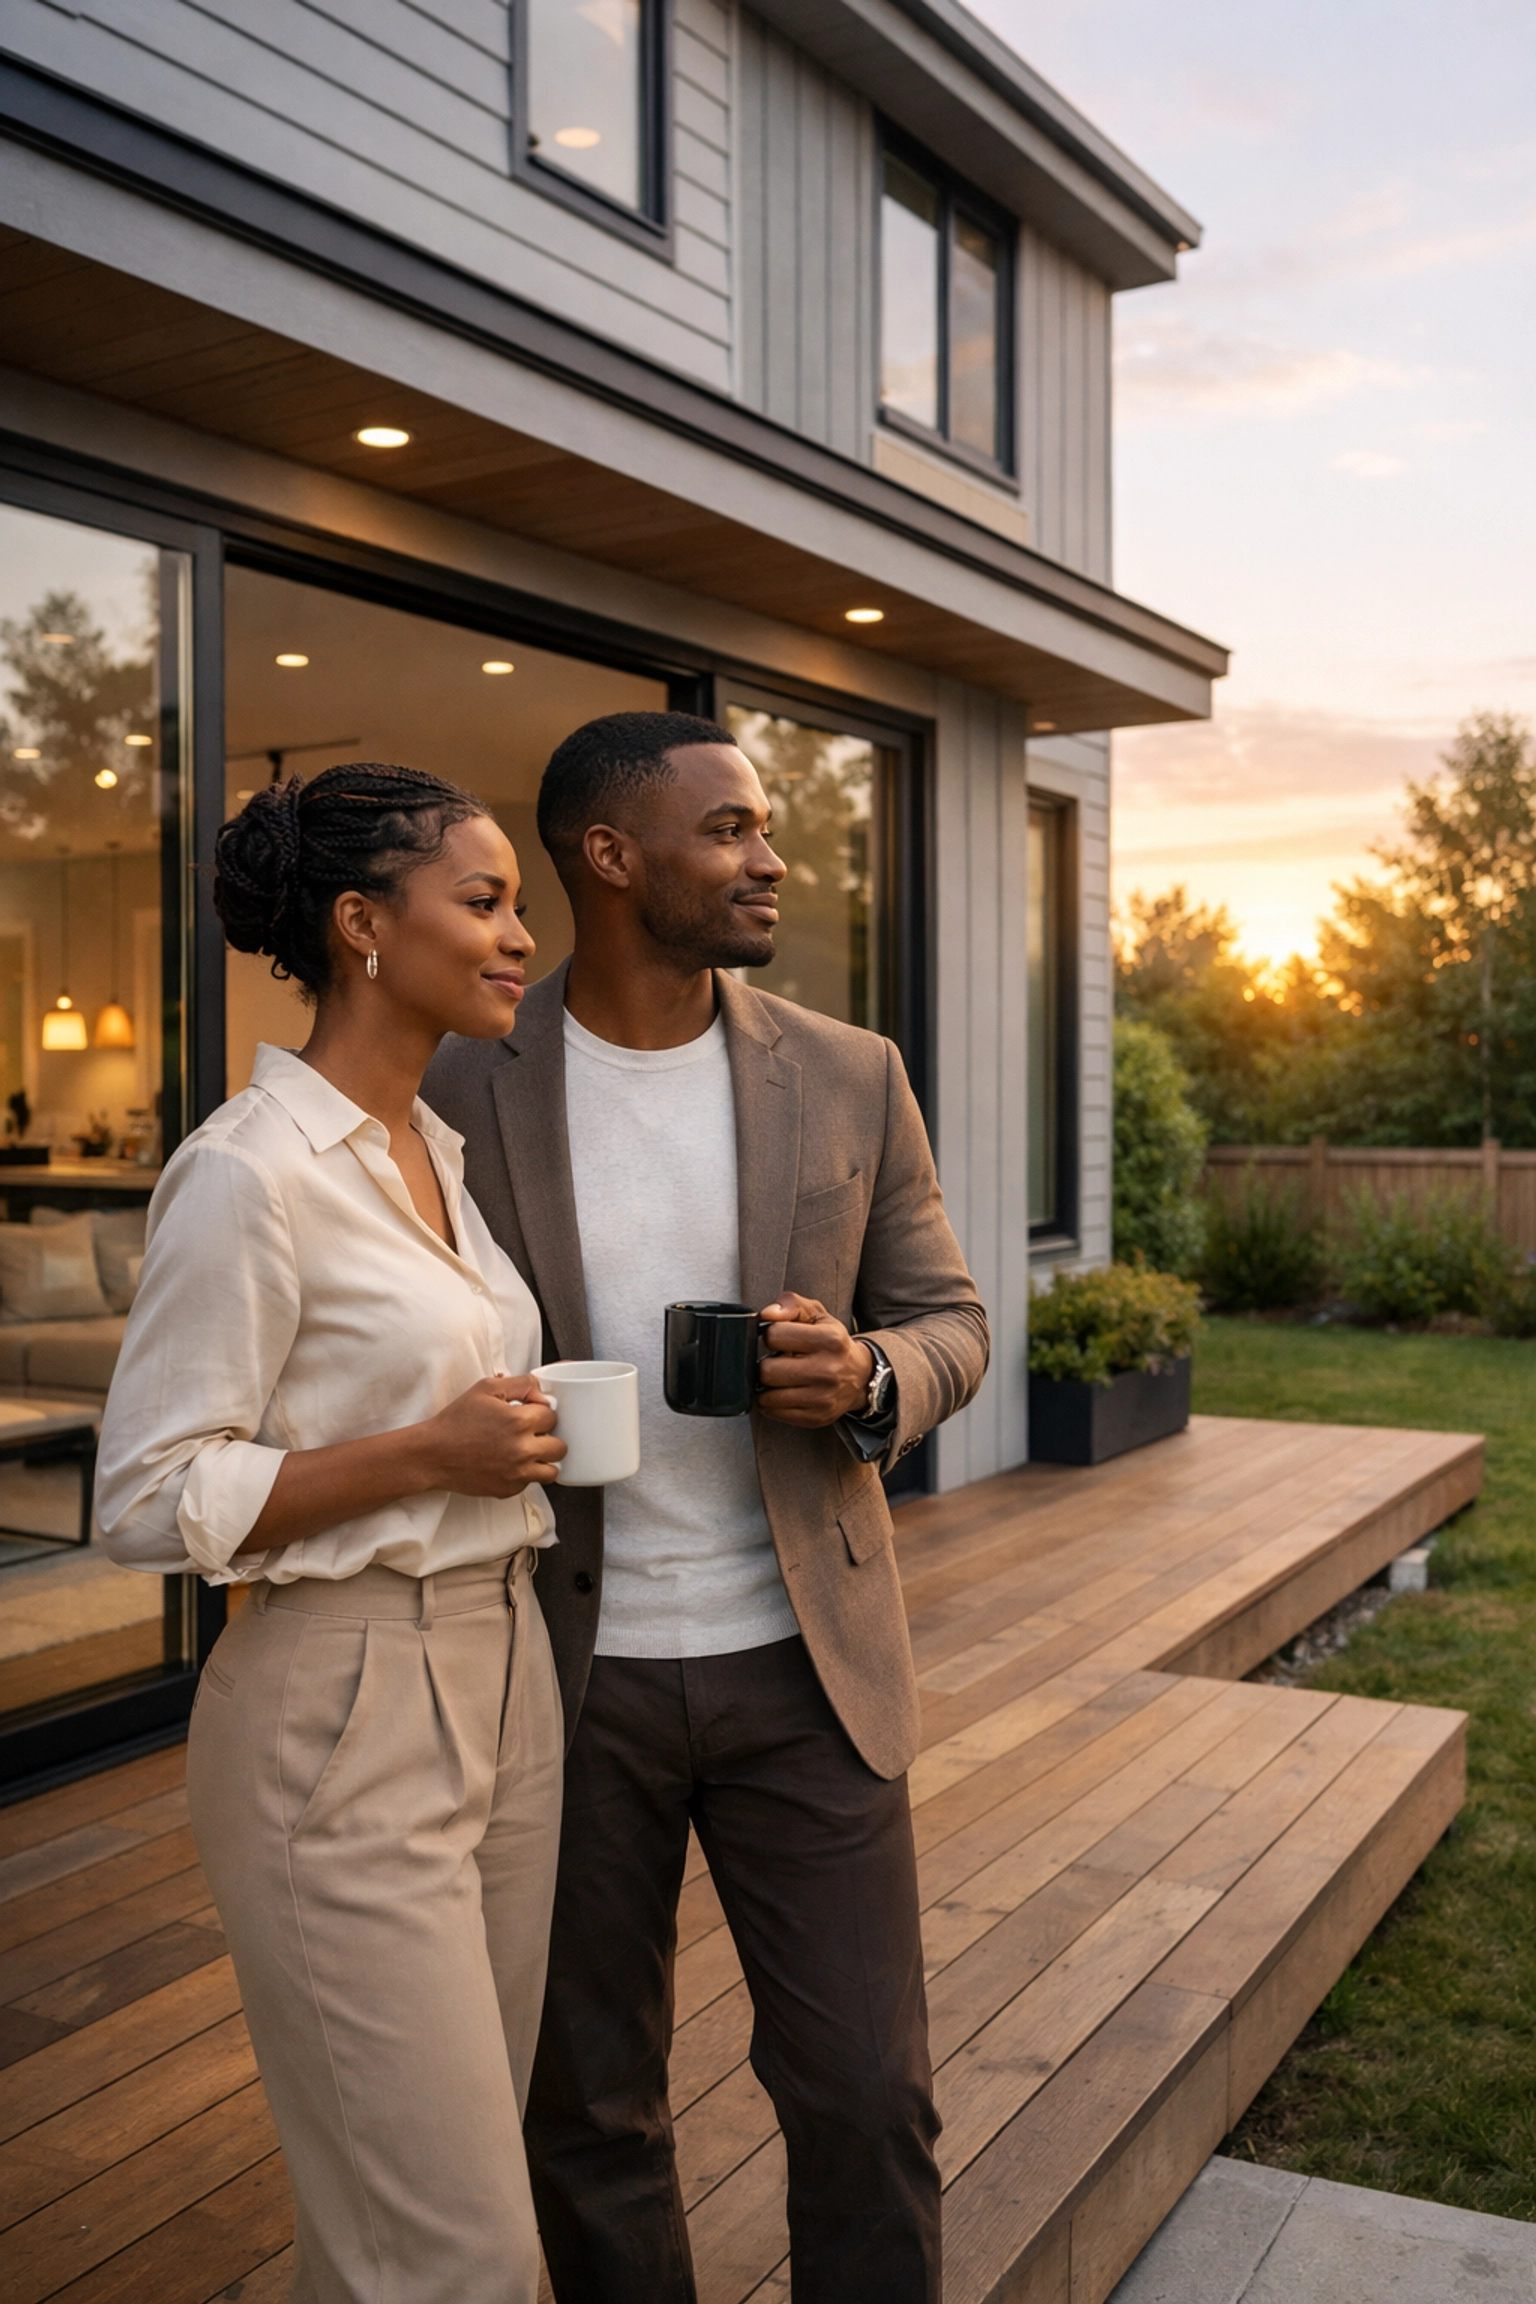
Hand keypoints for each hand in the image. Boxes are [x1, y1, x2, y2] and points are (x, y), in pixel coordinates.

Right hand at [418, 1375, 564, 1496]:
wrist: (433, 1455)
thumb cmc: (456, 1422)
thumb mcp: (486, 1388)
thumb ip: (521, 1384)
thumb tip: (542, 1394)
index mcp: (518, 1422)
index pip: (553, 1417)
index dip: (541, 1413)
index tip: (529, 1415)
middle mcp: (522, 1450)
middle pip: (560, 1446)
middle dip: (549, 1437)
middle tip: (532, 1434)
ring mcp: (517, 1474)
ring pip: (552, 1471)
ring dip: (544, 1460)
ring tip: (528, 1452)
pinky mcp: (509, 1490)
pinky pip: (531, 1483)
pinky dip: (525, 1474)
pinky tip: (509, 1463)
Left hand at [755, 1293, 874, 1428]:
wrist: (860, 1376)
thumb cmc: (831, 1343)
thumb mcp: (817, 1314)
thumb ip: (791, 1304)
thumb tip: (767, 1314)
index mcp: (829, 1339)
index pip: (774, 1335)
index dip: (772, 1335)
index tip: (781, 1339)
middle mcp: (828, 1371)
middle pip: (767, 1370)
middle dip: (766, 1364)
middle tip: (778, 1360)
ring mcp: (822, 1398)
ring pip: (766, 1396)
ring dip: (767, 1386)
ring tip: (780, 1377)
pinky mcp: (815, 1417)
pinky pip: (773, 1412)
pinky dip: (771, 1402)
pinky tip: (784, 1392)